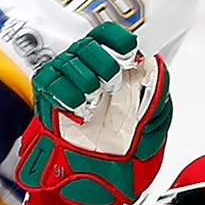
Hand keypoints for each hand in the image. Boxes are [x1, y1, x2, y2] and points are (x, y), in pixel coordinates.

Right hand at [16, 23, 172, 204]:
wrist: (96, 168)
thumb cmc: (120, 141)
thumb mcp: (150, 118)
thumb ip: (156, 92)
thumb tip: (157, 66)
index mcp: (106, 65)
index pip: (106, 36)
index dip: (116, 38)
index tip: (127, 49)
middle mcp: (83, 67)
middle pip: (88, 45)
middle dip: (104, 63)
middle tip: (112, 84)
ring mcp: (62, 79)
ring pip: (70, 63)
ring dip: (88, 82)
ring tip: (95, 103)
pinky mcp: (46, 95)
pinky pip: (53, 85)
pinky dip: (69, 96)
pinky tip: (79, 110)